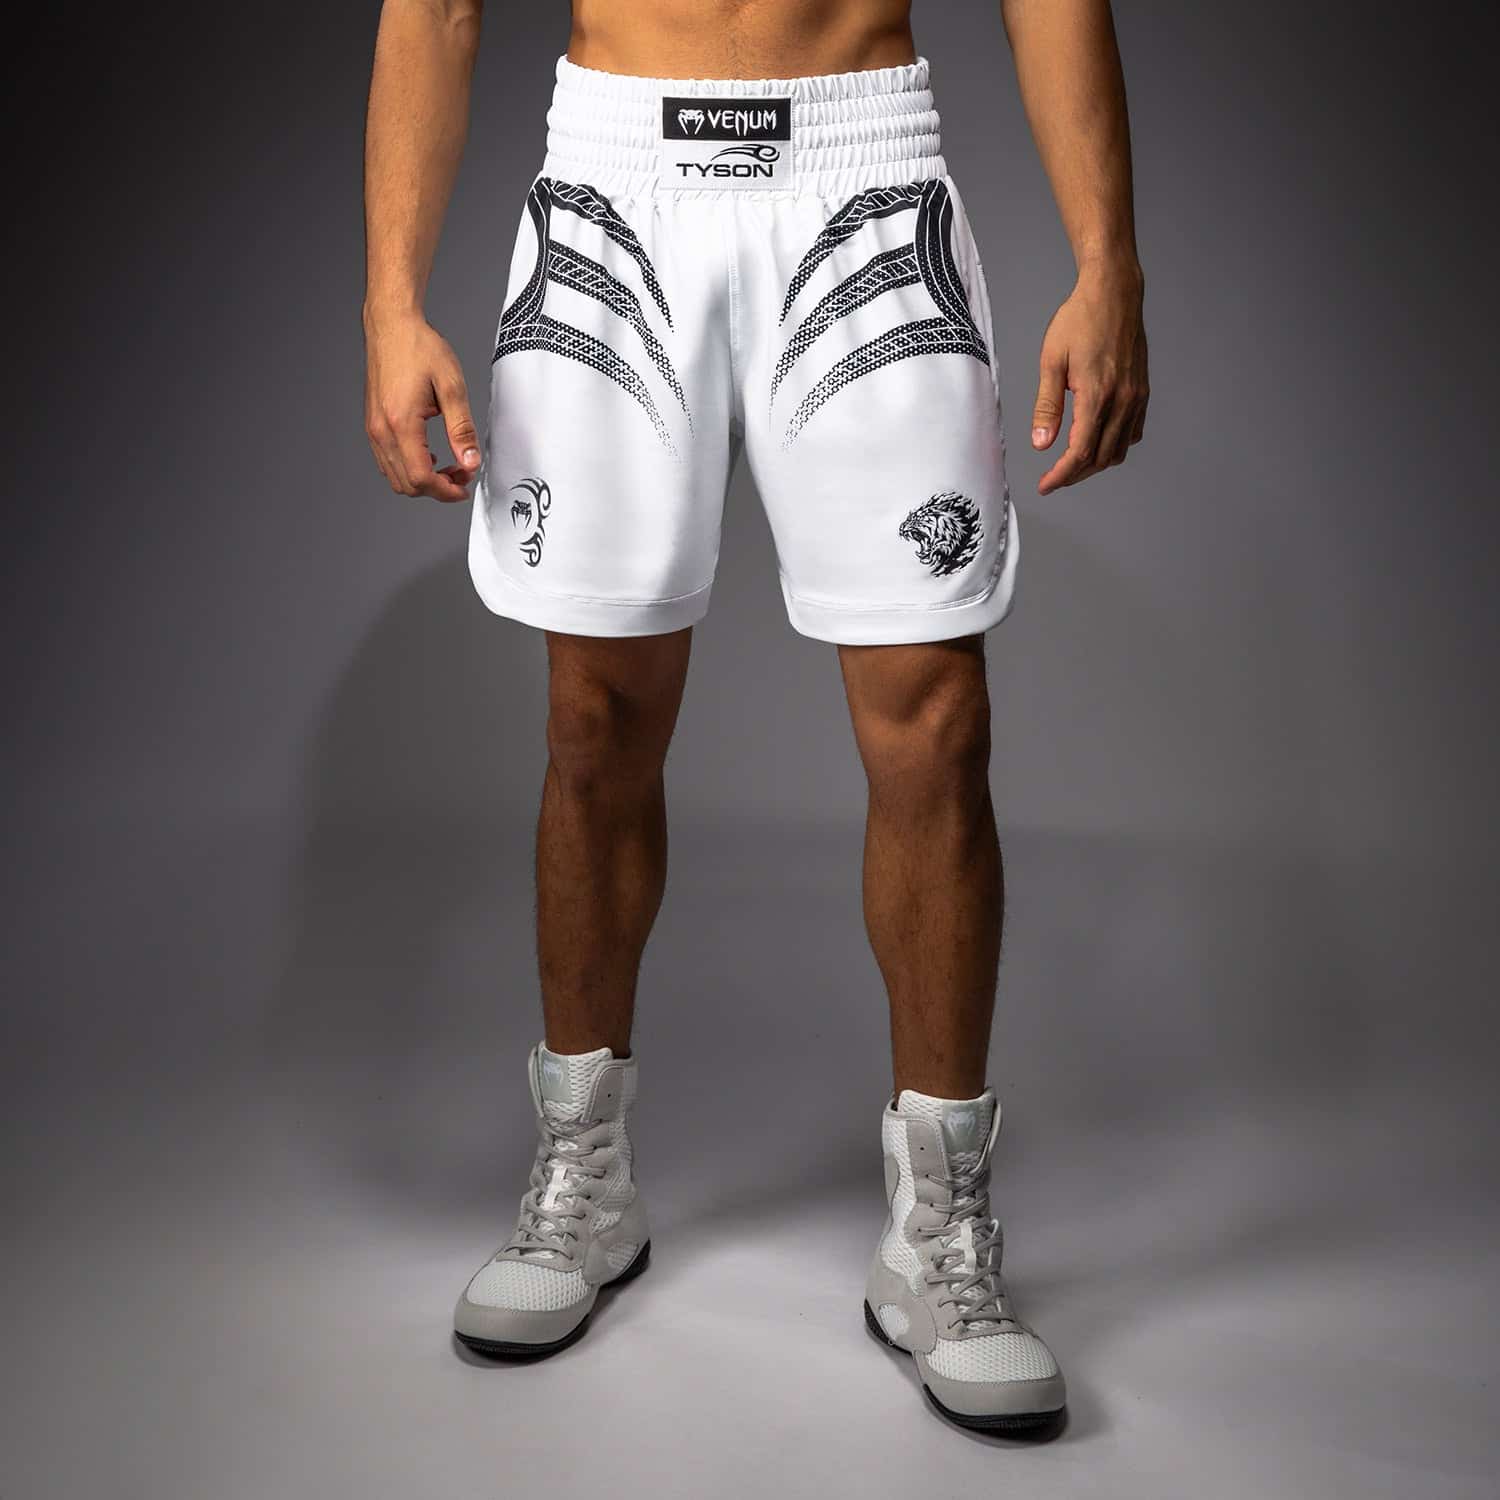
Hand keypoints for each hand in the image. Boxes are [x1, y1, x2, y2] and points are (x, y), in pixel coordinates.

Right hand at [363, 308, 480, 501]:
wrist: (392, 325)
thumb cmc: (419, 347)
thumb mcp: (452, 387)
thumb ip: (462, 429)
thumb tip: (470, 461)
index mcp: (400, 422)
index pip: (421, 478)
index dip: (446, 490)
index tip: (464, 484)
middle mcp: (381, 430)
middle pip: (407, 484)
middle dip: (437, 488)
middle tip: (461, 472)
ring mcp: (373, 428)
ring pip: (395, 477)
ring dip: (423, 480)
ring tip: (448, 465)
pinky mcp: (372, 424)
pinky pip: (387, 461)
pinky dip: (409, 468)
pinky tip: (428, 454)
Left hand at [1030, 262, 1148, 493]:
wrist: (1114, 293)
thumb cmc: (1080, 320)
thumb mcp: (1052, 361)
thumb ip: (1047, 406)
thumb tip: (1041, 444)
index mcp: (1097, 394)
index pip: (1080, 453)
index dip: (1061, 475)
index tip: (1045, 486)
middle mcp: (1123, 400)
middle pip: (1100, 458)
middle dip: (1074, 475)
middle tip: (1053, 478)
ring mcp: (1137, 397)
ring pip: (1118, 451)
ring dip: (1094, 464)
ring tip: (1071, 464)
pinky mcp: (1143, 392)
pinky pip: (1132, 433)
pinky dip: (1113, 447)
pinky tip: (1096, 442)